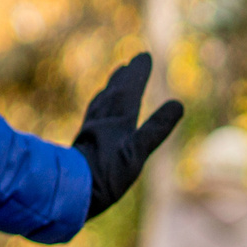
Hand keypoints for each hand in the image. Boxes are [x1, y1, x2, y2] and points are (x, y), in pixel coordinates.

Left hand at [72, 53, 183, 217]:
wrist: (68, 191)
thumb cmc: (105, 173)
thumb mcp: (137, 152)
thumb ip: (156, 128)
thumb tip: (178, 104)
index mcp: (116, 119)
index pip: (129, 90)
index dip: (138, 74)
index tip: (145, 56)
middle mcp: (101, 120)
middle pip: (114, 93)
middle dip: (123, 79)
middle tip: (128, 64)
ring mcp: (89, 132)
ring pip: (101, 105)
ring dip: (109, 91)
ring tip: (113, 83)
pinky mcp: (81, 145)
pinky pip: (92, 119)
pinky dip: (98, 111)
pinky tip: (96, 117)